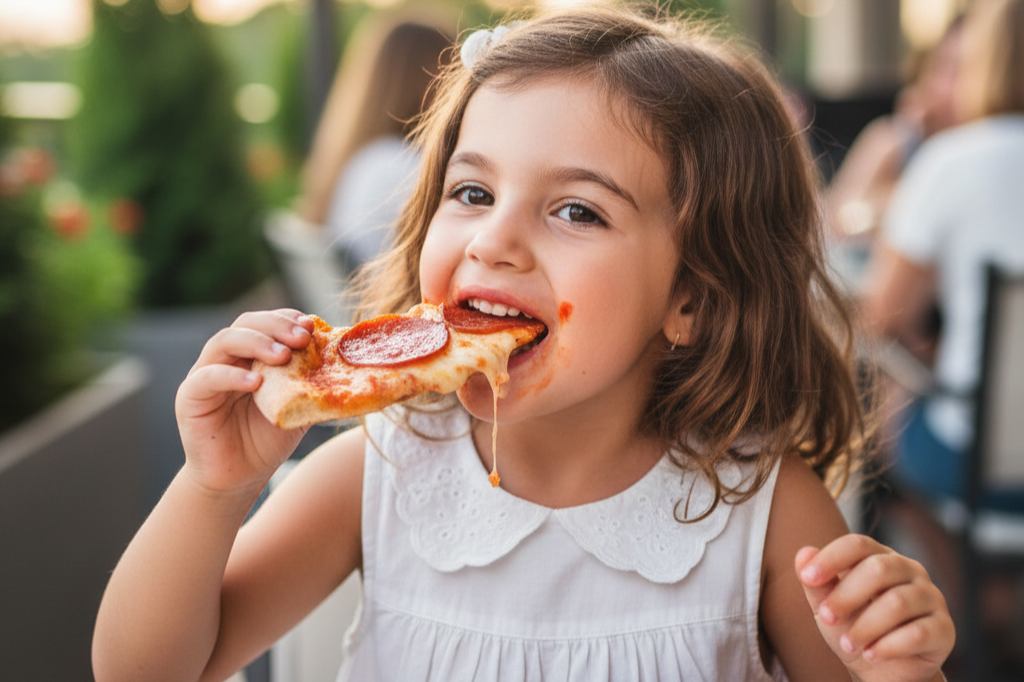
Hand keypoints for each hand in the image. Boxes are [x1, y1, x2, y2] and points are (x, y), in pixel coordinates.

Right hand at [175, 309, 313, 494]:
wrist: (240, 478)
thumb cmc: (268, 438)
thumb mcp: (298, 406)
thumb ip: (314, 383)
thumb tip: (345, 362)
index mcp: (251, 354)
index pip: (266, 323)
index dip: (287, 318)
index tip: (311, 325)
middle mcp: (226, 358)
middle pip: (245, 324)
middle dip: (276, 326)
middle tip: (302, 337)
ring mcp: (205, 374)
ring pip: (224, 342)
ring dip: (256, 342)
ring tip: (283, 355)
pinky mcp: (189, 397)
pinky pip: (207, 378)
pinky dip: (231, 375)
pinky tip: (255, 381)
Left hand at [796, 534, 954, 681]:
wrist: (882, 670)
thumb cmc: (853, 627)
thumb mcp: (827, 607)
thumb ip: (817, 583)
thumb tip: (803, 553)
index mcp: (880, 556)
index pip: (857, 544)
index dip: (831, 558)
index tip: (807, 577)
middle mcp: (910, 570)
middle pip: (878, 569)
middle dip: (846, 595)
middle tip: (826, 617)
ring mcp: (931, 597)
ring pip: (898, 603)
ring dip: (866, 626)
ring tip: (848, 644)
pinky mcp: (944, 629)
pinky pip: (919, 633)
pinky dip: (889, 646)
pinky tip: (871, 655)